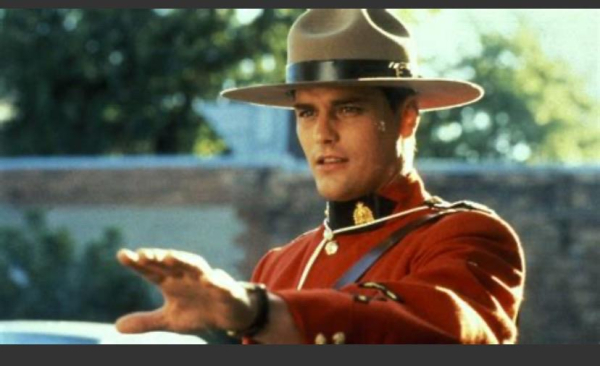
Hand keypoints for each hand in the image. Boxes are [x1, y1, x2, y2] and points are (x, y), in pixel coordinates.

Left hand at [115, 248, 257, 334]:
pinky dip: (214, 280)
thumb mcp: (170, 320)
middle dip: (158, 258)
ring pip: (195, 266)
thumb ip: (146, 321)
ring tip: (170, 257)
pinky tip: (207, 279)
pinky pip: (220, 283)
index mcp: (171, 281)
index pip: (152, 270)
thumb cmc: (199, 312)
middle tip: (142, 254)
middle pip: (171, 264)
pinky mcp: (225, 289)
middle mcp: (187, 276)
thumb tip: (117, 327)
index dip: (138, 263)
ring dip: (184, 261)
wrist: (230, 315)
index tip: (121, 255)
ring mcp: (207, 280)